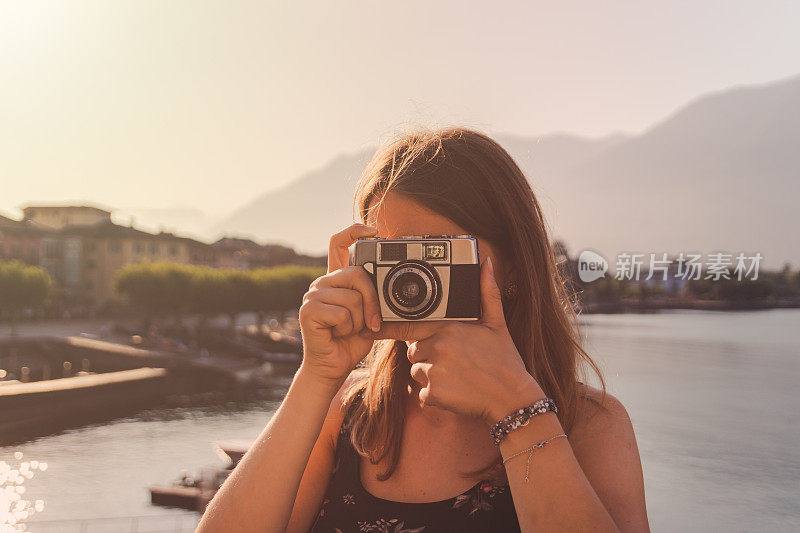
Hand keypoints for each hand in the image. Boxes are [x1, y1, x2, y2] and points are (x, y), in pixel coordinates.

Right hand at [298, 224, 381, 385]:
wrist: (332, 367)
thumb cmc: (351, 341)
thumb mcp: (372, 316)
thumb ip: (379, 300)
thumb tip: (410, 298)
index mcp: (336, 279)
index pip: (339, 243)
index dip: (354, 231)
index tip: (374, 230)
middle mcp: (322, 282)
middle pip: (356, 273)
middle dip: (372, 301)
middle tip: (371, 322)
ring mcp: (312, 295)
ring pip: (353, 297)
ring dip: (358, 320)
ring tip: (348, 329)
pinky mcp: (308, 310)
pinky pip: (342, 313)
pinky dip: (347, 328)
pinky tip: (337, 334)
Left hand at [371, 257, 542, 424]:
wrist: (512, 398)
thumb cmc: (505, 361)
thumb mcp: (497, 324)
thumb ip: (487, 292)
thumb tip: (487, 263)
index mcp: (448, 328)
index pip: (414, 329)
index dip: (420, 336)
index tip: (428, 342)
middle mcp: (437, 347)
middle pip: (414, 352)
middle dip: (428, 358)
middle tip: (454, 364)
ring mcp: (433, 371)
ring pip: (416, 373)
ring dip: (430, 377)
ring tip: (457, 378)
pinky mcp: (433, 394)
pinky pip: (423, 395)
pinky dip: (436, 397)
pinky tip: (457, 392)